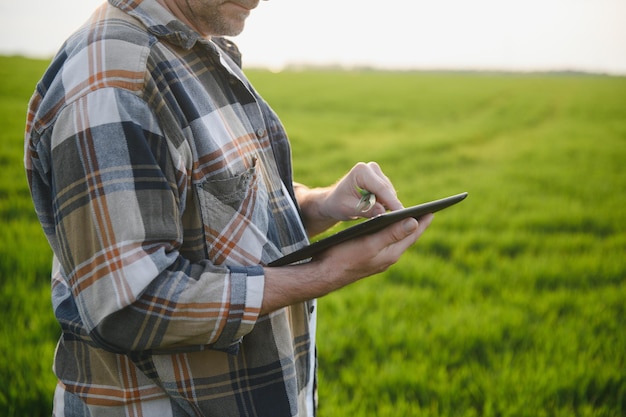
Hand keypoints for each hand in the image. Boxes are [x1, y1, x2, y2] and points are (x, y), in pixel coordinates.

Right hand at [313, 213, 433, 282]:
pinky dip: (389, 232)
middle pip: (406, 238)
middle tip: (427, 211)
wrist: (324, 274)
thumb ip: (391, 234)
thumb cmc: (344, 257)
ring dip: (402, 228)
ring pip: (395, 241)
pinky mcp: (368, 258)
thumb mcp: (369, 243)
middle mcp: (387, 258)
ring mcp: (378, 259)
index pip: (412, 235)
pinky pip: (385, 243)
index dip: (423, 222)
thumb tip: (414, 223)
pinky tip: (387, 228)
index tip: (434, 210)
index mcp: (391, 254)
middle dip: (416, 224)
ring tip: (411, 217)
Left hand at [321, 161, 402, 220]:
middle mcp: (371, 168)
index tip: (401, 213)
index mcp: (361, 171)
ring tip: (374, 215)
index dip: (392, 201)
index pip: (381, 188)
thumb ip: (365, 210)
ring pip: (390, 193)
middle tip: (390, 221)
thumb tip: (382, 212)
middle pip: (388, 190)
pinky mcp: (382, 180)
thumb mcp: (347, 209)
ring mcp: (377, 173)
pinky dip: (385, 204)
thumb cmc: (338, 204)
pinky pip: (389, 195)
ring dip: (386, 205)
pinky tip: (376, 211)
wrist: (334, 201)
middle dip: (389, 205)